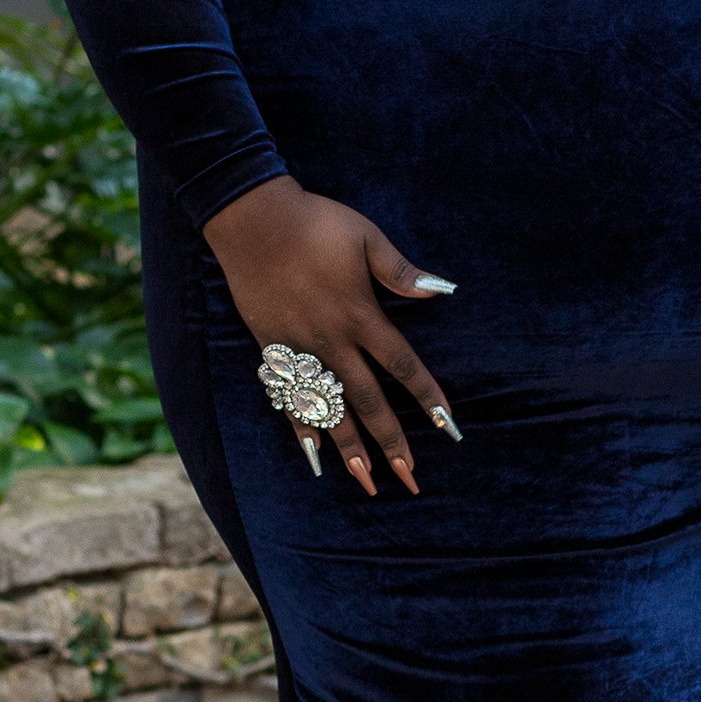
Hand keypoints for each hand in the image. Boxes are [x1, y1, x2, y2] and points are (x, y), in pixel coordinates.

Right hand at [201, 176, 458, 494]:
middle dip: (392, 441)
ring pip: (329, 409)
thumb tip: (440, 290)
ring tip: (366, 481)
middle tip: (411, 477)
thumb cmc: (315, 223)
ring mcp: (300, 350)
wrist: (252, 220)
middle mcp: (332, 341)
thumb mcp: (366, 238)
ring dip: (350, 448)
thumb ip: (400, 271)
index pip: (402, 365)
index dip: (427, 396)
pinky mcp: (272, 349)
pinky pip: (289, 398)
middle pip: (369, 401)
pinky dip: (301, 429)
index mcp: (361, 314)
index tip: (447, 425)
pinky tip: (314, 457)